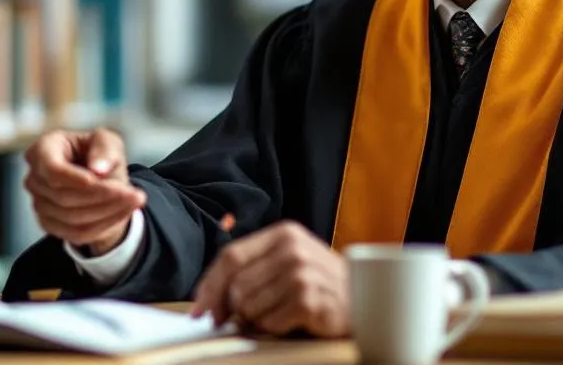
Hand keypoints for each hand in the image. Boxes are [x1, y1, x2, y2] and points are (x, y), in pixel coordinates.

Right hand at [23, 128, 146, 255]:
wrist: (100, 181)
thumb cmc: (99, 155)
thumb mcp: (108, 141)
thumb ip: (105, 148)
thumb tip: (97, 168)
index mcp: (44, 149)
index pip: (52, 169)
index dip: (75, 179)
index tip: (100, 181)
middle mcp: (35, 177)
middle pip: (64, 196)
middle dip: (102, 196)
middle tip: (135, 193)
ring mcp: (38, 203)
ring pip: (72, 217)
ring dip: (108, 211)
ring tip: (135, 200)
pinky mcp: (48, 224)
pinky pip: (76, 233)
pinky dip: (104, 225)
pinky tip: (123, 213)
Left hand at [190, 221, 348, 337]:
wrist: (362, 300)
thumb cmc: (319, 284)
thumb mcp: (288, 262)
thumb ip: (252, 268)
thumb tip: (208, 301)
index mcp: (283, 234)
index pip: (231, 256)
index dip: (210, 285)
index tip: (199, 310)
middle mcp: (292, 249)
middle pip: (237, 285)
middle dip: (234, 308)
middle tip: (247, 317)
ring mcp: (302, 274)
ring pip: (250, 306)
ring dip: (258, 319)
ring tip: (279, 313)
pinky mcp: (309, 300)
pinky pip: (270, 322)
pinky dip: (275, 328)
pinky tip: (292, 321)